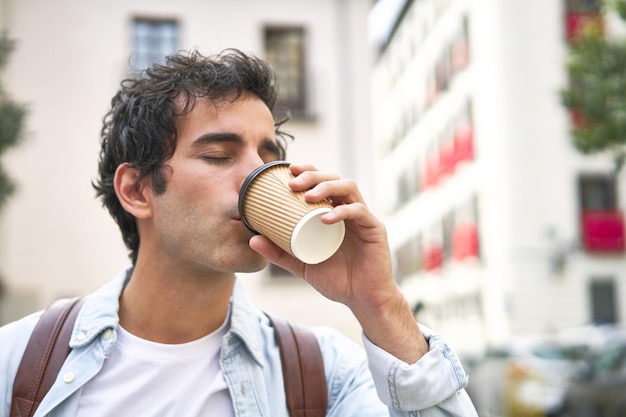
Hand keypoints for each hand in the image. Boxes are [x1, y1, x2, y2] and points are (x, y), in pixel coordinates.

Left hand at [249, 163, 427, 361]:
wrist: (363, 300)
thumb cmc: (336, 279)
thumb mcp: (301, 265)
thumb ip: (280, 253)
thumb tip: (252, 240)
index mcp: (333, 213)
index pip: (322, 182)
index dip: (307, 172)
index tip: (288, 170)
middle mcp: (349, 210)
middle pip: (334, 178)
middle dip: (313, 176)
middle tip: (293, 183)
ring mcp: (363, 218)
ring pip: (348, 188)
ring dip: (327, 187)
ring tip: (308, 197)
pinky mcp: (375, 230)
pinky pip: (360, 212)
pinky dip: (343, 211)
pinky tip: (327, 218)